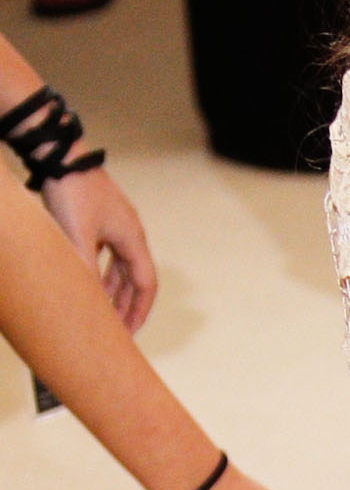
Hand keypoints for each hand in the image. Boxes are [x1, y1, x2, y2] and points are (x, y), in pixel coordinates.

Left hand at [44, 167, 155, 328]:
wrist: (62, 156)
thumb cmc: (72, 192)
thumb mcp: (77, 236)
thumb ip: (85, 270)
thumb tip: (88, 304)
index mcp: (133, 239)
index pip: (146, 285)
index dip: (140, 312)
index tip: (128, 334)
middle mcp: (130, 233)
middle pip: (136, 279)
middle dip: (127, 306)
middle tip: (116, 331)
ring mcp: (117, 225)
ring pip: (122, 267)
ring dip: (114, 291)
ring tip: (103, 313)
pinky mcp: (102, 219)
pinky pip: (109, 254)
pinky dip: (102, 273)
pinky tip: (89, 282)